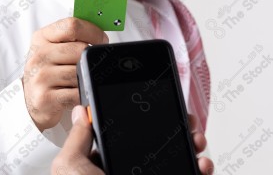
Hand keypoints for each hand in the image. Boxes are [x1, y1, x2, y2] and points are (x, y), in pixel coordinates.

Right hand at [22, 17, 107, 131]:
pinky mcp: (44, 98)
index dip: (93, 32)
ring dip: (86, 78)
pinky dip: (83, 94)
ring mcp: (40, 77)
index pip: (72, 26)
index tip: (101, 40)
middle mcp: (38, 56)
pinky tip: (77, 93)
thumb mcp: (55, 48)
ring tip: (80, 80)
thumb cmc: (50, 72)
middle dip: (91, 58)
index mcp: (41, 38)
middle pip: (80, 49)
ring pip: (80, 71)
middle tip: (90, 65)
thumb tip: (101, 36)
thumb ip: (74, 37)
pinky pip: (77, 93)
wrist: (34, 102)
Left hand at [52, 106, 214, 174]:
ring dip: (193, 147)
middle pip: (159, 144)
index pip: (129, 135)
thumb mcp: (70, 169)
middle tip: (186, 122)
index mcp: (106, 165)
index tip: (160, 105)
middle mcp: (131, 173)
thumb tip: (79, 112)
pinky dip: (201, 170)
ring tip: (197, 141)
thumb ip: (76, 140)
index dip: (146, 119)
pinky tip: (202, 165)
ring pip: (178, 160)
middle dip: (176, 130)